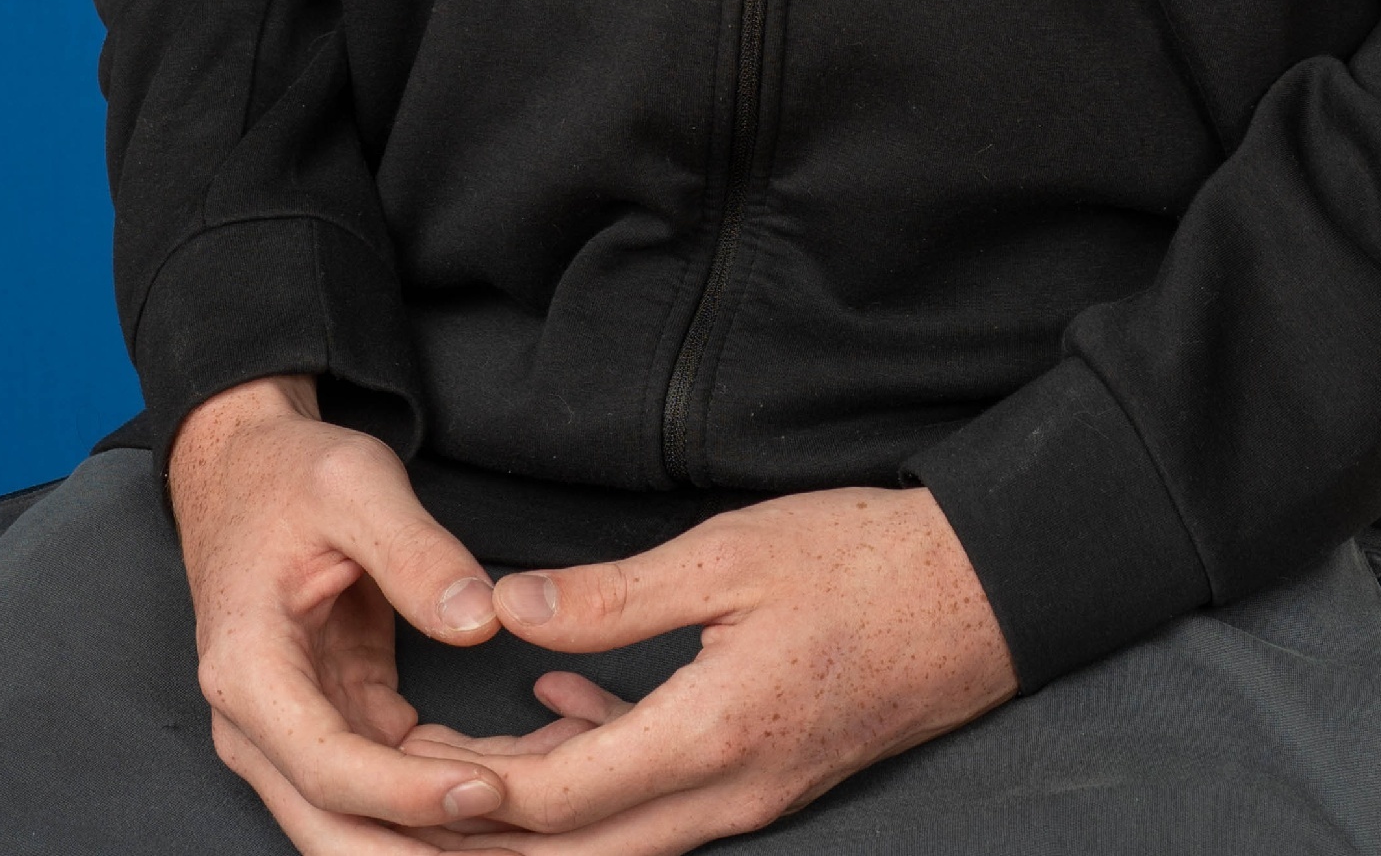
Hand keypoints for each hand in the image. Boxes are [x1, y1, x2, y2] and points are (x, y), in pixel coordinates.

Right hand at [169, 374, 523, 852]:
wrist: (245, 474)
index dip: (409, 794)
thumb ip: (416, 553)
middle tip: (525, 840)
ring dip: (445, 830)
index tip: (489, 789)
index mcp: (249, 672)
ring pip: (368, 824)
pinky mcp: (336, 729)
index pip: (330, 768)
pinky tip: (523, 772)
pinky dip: (451, 788)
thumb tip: (480, 621)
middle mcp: (258, 727)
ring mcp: (292, 739)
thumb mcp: (354, 484)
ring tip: (539, 808)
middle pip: (338, 830)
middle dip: (428, 848)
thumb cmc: (290, 475)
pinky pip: (394, 784)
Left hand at [422, 484, 1016, 849]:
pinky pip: (658, 805)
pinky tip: (555, 706)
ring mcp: (748, 797)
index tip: (401, 767)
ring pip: (614, 839)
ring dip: (535, 810)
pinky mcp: (763, 777)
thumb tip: (508, 611)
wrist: (978, 596)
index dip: (475, 793)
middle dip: (487, 833)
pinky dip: (594, 767)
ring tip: (457, 754)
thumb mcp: (729, 554)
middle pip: (578, 851)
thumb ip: (612, 595)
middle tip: (407, 789)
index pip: (565, 798)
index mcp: (712, 736)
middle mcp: (726, 794)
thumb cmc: (860, 559)